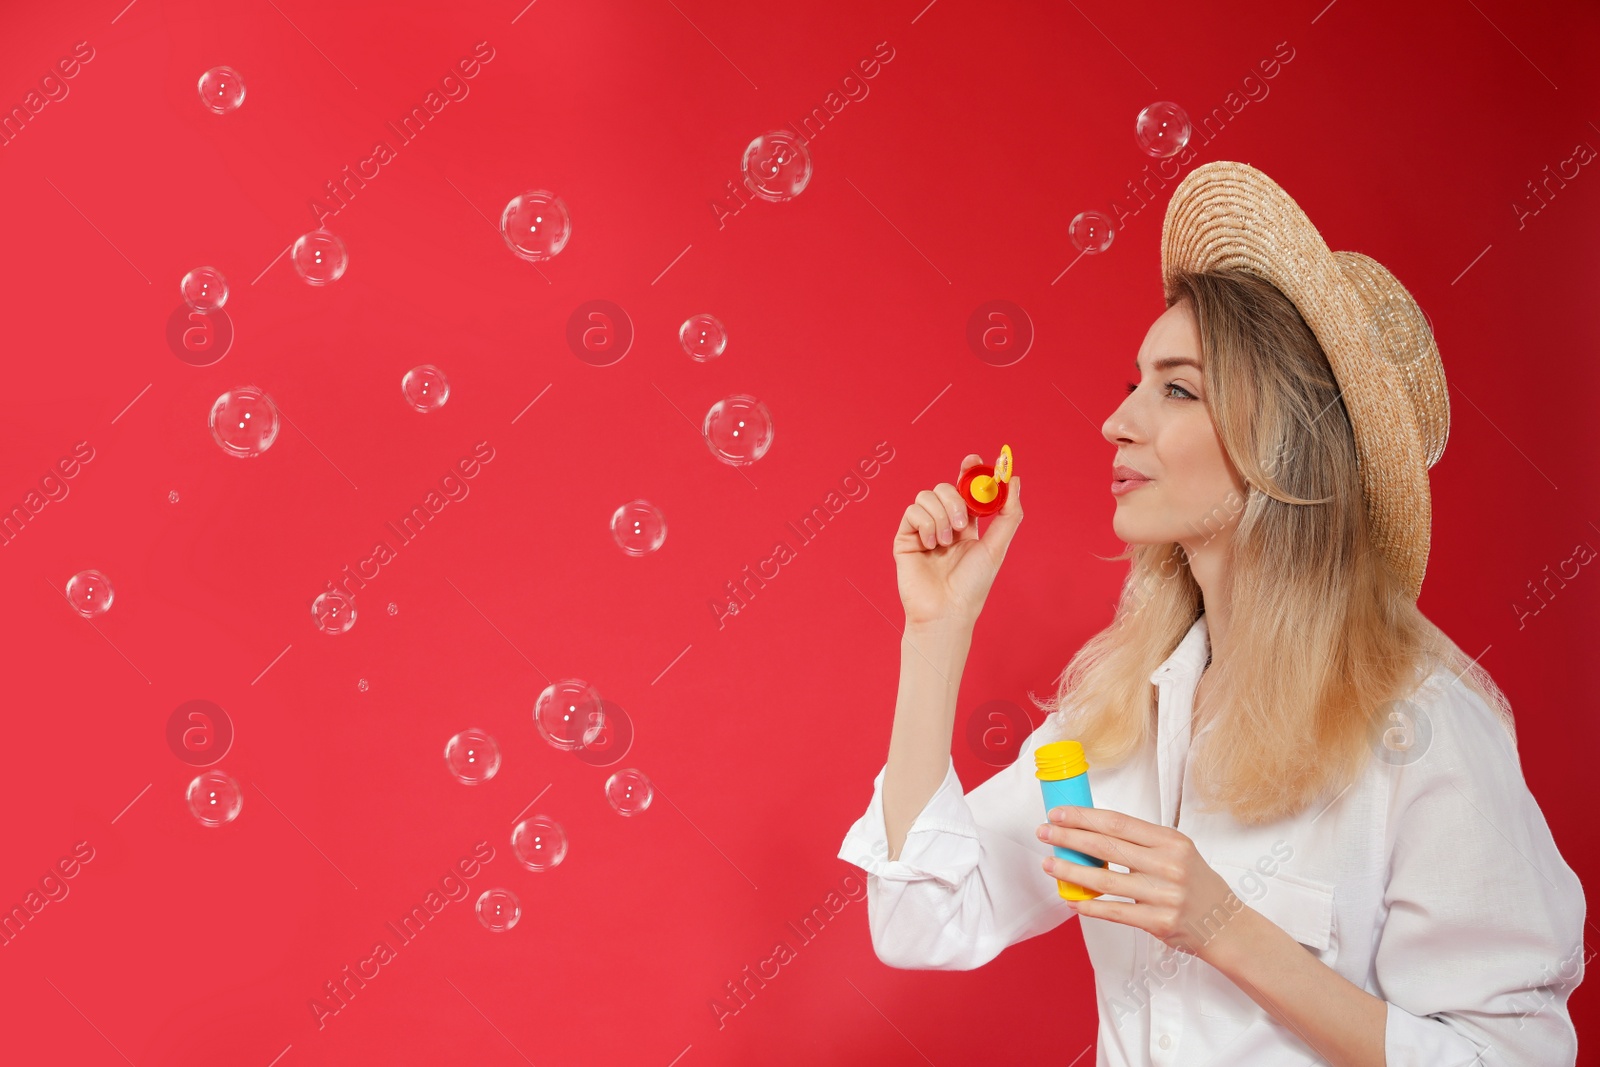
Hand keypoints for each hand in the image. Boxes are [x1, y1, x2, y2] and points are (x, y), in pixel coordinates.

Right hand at [893, 453, 1023, 629]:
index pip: (965, 489)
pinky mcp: (905, 537)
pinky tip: (931, 544)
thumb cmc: (973, 585)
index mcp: (966, 525)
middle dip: (955, 499)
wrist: (947, 609)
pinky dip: (925, 524)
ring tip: (946, 542)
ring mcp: (923, 530)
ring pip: (927, 496)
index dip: (969, 471)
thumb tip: (1015, 480)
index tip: (974, 461)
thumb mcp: (997, 546)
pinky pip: (912, 512)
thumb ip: (1008, 514)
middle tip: (963, 524)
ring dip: (941, 516)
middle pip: (945, 488)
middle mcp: (943, 524)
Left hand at [1036, 805, 1248, 962]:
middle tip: (1044, 833)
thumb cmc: (1194, 882)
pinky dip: (1089, 906)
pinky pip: (1115, 912)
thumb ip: (1141, 841)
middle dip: (1069, 838)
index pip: (1118, 823)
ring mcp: (1164, 895)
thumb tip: (1091, 829)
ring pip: (1105, 881)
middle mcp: (1169, 865)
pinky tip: (1072, 900)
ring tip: (1049, 865)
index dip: (1084, 817)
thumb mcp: (1177, 851)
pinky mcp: (1159, 922)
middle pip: (1107, 847)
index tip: (1058, 813)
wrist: (1225, 923)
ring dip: (1071, 872)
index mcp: (1171, 841)